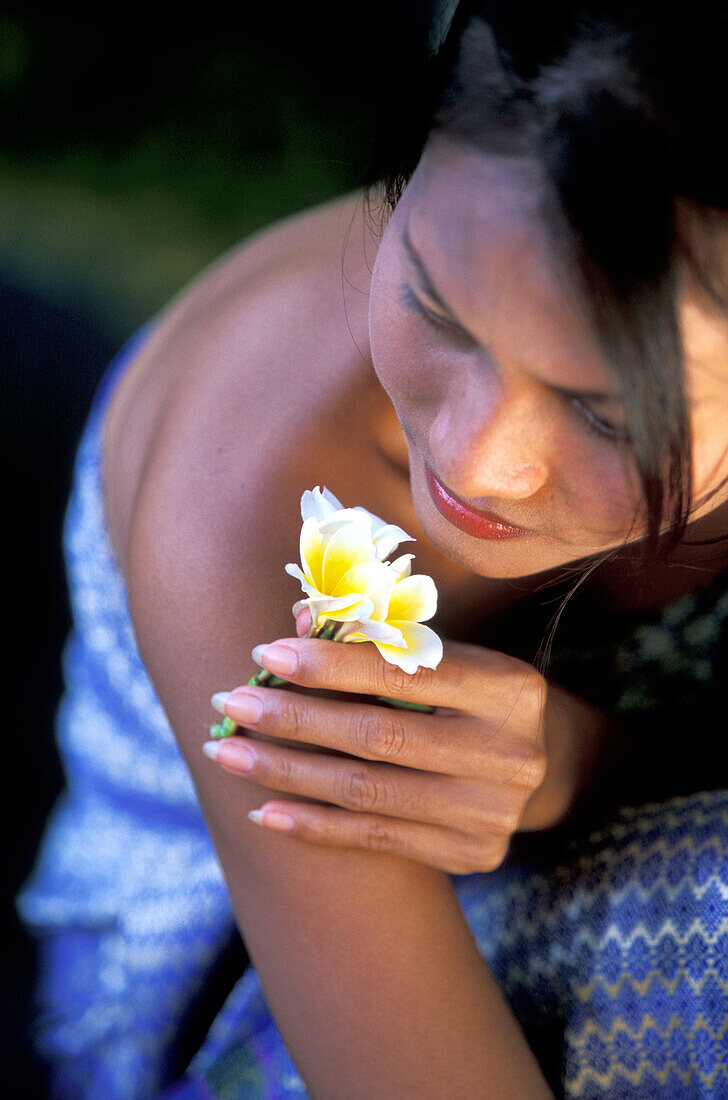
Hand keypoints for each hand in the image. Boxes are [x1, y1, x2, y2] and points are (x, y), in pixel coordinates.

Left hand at [204, 631, 600, 874]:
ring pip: (367, 792)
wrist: (530, 764)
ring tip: (227, 753)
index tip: (267, 654)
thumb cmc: (466, 693)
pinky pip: (375, 838)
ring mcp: (494, 813)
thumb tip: (301, 618)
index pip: (405, 673)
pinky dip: (313, 825)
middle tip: (230, 703)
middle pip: (379, 736)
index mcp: (511, 688)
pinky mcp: (472, 855)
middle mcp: (512, 755)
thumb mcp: (441, 656)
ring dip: (285, 772)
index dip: (332, 663)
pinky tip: (263, 811)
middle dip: (294, 718)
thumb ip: (377, 637)